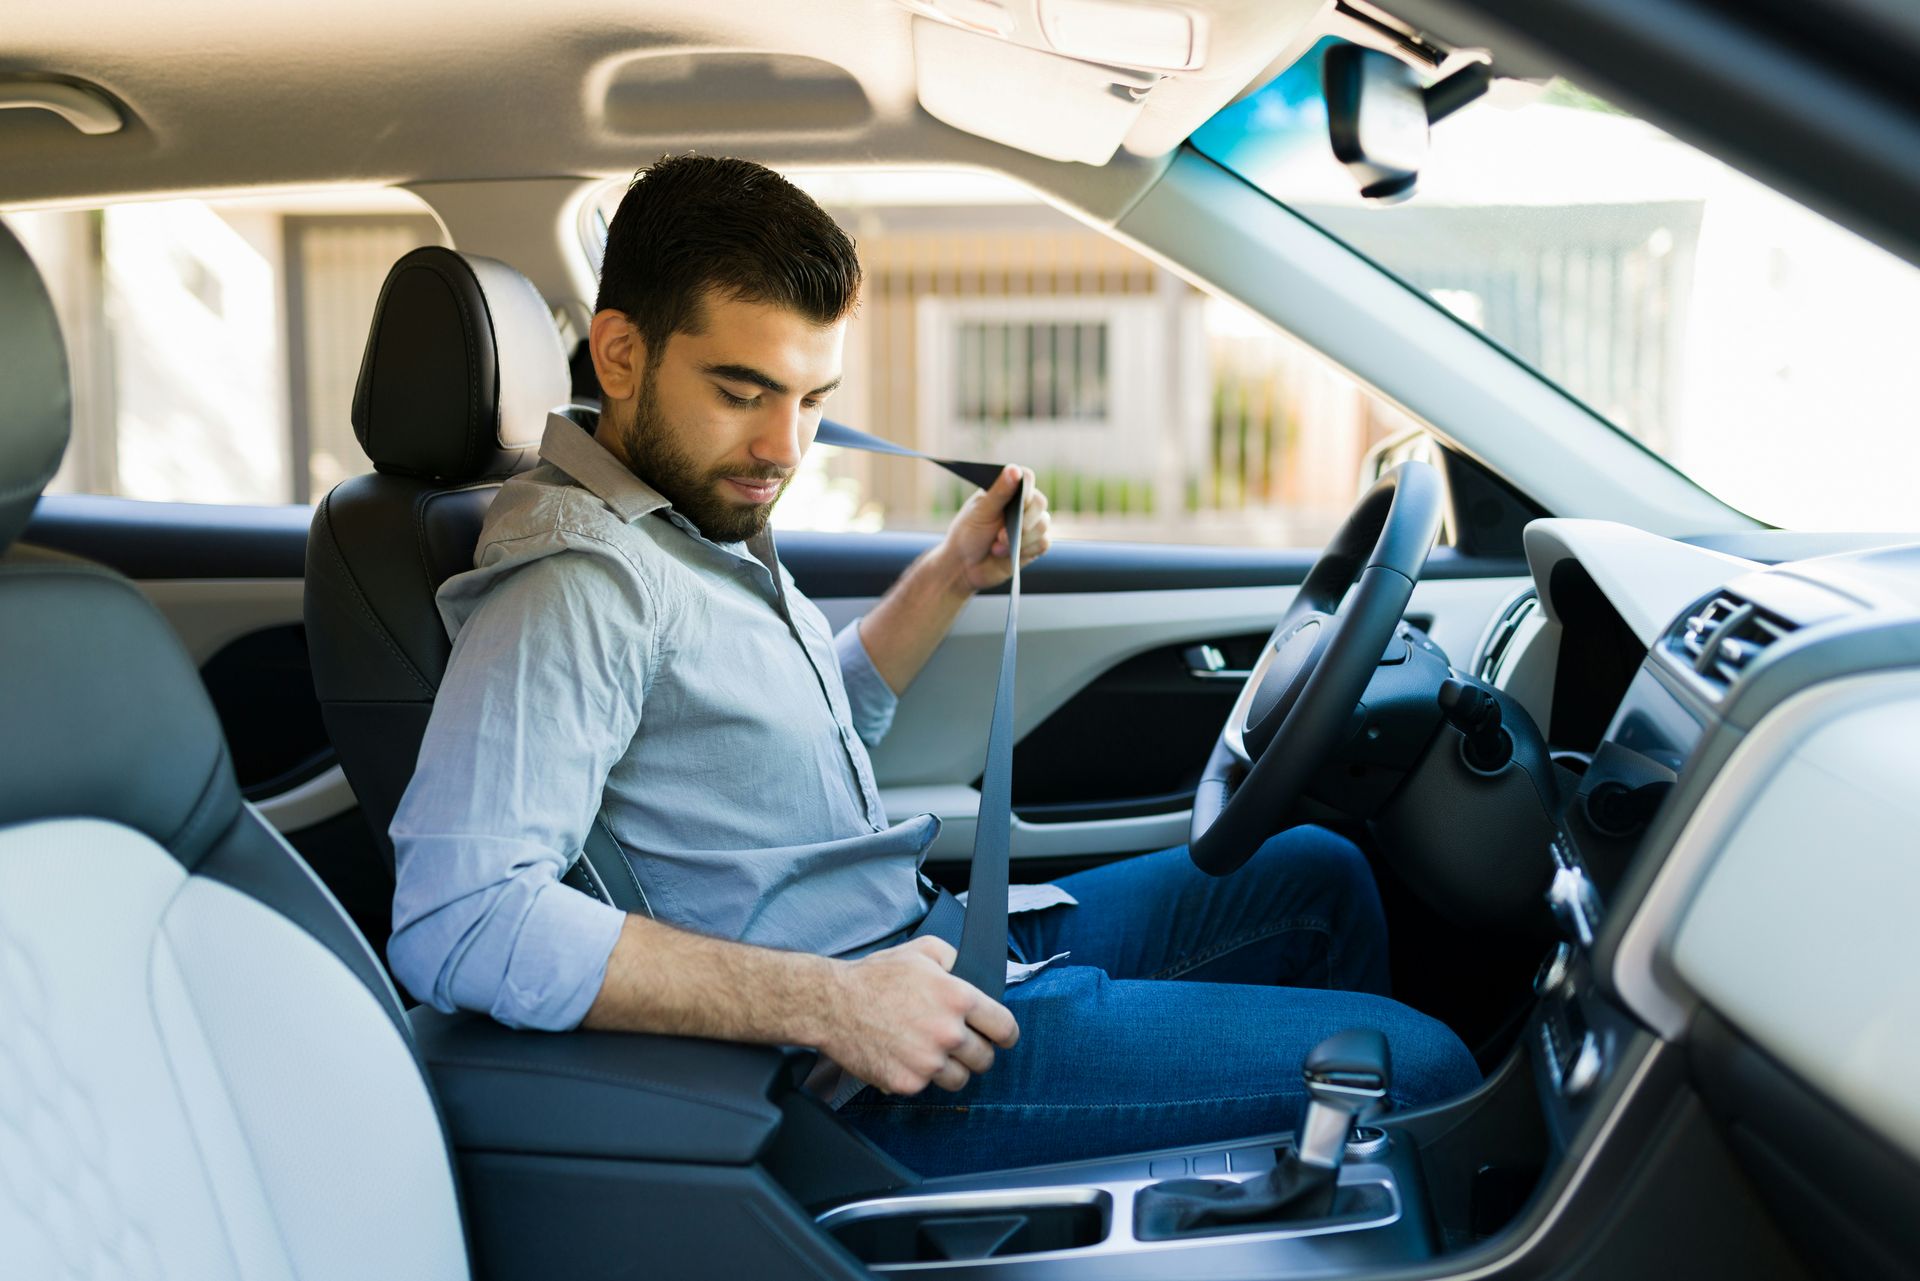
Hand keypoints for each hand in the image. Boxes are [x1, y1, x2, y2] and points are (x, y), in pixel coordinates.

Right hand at [816, 936, 1019, 1094]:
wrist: (832, 1004)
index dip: (1006, 1034)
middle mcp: (947, 1033)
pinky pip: (927, 1087)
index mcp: (957, 998)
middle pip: (985, 1059)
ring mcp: (927, 1062)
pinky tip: (905, 1056)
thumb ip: (957, 960)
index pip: (1005, 1028)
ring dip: (951, 1068)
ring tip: (930, 1051)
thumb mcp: (923, 950)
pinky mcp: (907, 1083)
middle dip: (976, 1051)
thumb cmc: (875, 976)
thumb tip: (976, 975)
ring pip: (960, 1079)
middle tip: (957, 1043)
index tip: (1001, 1037)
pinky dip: (920, 1076)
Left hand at [943, 465, 1050, 593]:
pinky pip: (1043, 543)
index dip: (1025, 490)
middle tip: (1000, 535)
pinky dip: (1027, 550)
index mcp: (1007, 489)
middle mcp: (1022, 504)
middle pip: (1040, 502)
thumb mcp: (980, 511)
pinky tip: (1009, 555)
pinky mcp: (1034, 544)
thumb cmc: (968, 534)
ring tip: (997, 547)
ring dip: (1021, 539)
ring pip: (1043, 525)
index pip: (1026, 478)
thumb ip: (999, 492)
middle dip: (1022, 521)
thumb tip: (1014, 469)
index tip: (1016, 502)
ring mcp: (1030, 524)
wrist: (965, 566)